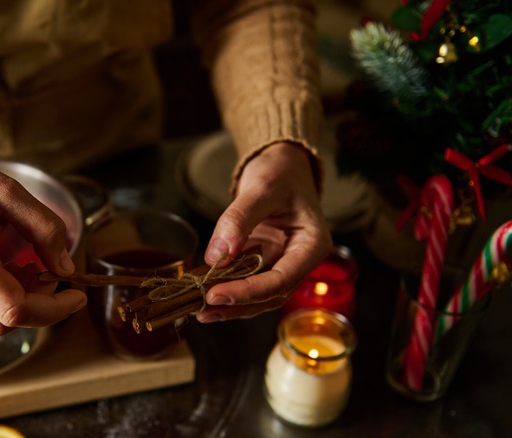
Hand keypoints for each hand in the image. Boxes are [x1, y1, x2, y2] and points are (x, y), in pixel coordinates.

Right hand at [0, 141, 86, 335]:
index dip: (53, 308)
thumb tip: (65, 266)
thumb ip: (43, 228)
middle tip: (52, 276)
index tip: (76, 294)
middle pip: (2, 324)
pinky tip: (6, 269)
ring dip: (18, 306)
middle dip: (39, 308)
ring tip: (27, 267)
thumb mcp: (7, 190)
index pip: (13, 308)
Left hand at [196, 141, 331, 321]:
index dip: (248, 292)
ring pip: (258, 296)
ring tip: (199, 310)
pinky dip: (226, 290)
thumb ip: (239, 218)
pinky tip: (203, 295)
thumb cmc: (281, 172)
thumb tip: (219, 255)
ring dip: (230, 305)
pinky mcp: (264, 262)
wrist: (282, 165)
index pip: (281, 280)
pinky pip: (246, 282)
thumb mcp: (262, 187)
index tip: (216, 294)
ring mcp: (282, 263)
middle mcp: (300, 261)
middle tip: (202, 308)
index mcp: (312, 245)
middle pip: (270, 295)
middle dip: (236, 304)